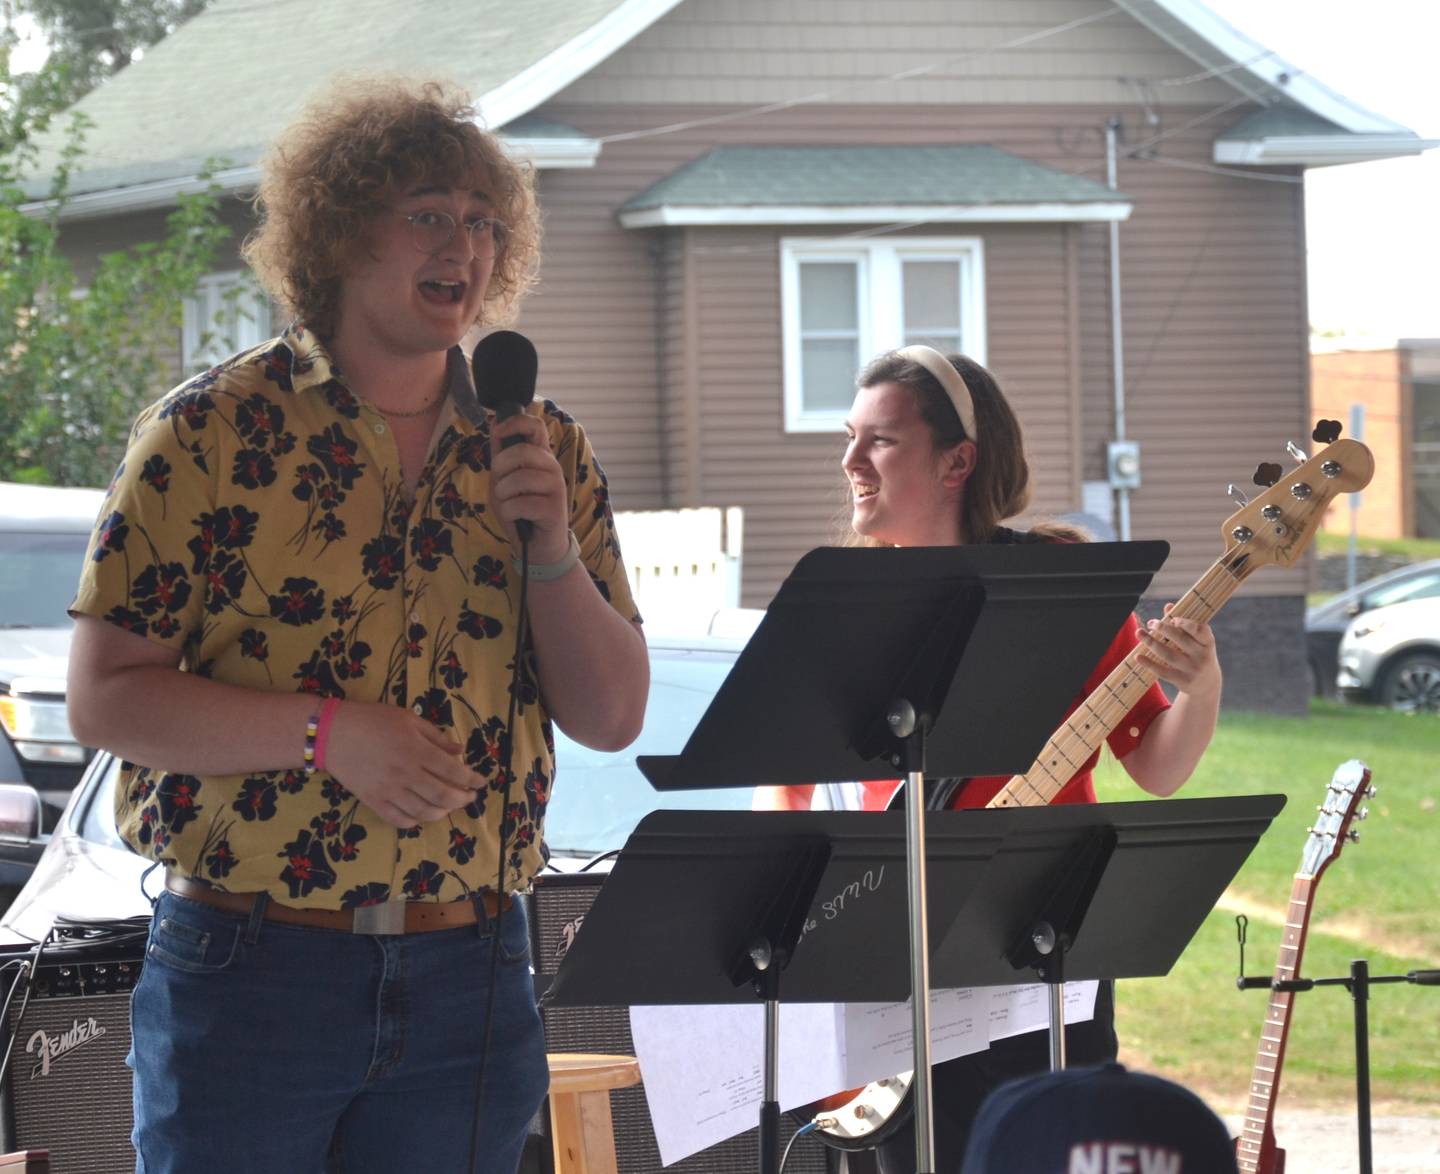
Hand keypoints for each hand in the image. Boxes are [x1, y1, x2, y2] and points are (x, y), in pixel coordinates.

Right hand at [323, 701, 480, 827]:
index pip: (453, 771)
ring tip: (448, 807)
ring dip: (442, 812)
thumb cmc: (373, 720)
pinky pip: (398, 820)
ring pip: (424, 812)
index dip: (472, 779)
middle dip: (462, 800)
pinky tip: (421, 814)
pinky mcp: (373, 801)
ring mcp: (389, 791)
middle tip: (469, 798)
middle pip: (443, 796)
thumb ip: (436, 737)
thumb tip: (460, 751)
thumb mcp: (408, 719)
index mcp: (417, 751)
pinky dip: (414, 821)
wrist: (333, 733)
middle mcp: (406, 774)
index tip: (481, 782)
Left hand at [490, 409, 570, 561]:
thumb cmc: (520, 510)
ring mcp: (556, 487)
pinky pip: (519, 504)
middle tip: (501, 485)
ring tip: (509, 504)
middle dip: (501, 468)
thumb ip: (500, 455)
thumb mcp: (503, 480)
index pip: (536, 425)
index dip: (515, 422)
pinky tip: (516, 518)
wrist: (536, 546)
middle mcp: (552, 467)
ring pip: (518, 479)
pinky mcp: (554, 508)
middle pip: (522, 450)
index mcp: (541, 456)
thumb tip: (495, 423)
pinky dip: (509, 513)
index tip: (498, 432)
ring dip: (503, 495)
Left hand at [1135, 605, 1221, 698]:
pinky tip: (1138, 656)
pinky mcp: (1183, 681)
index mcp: (1208, 642)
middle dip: (1163, 629)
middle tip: (1151, 623)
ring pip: (1168, 654)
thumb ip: (1184, 624)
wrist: (1206, 685)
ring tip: (1139, 633)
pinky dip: (1149, 664)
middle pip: (1180, 639)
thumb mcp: (1197, 641)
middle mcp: (1202, 656)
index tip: (1172, 618)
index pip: (1199, 629)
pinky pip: (1163, 672)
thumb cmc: (1197, 655)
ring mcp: (1192, 669)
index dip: (1185, 622)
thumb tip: (1168, 606)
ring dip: (1151, 643)